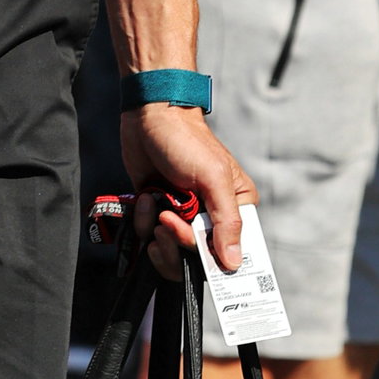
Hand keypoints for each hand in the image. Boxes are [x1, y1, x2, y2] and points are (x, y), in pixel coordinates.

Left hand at [121, 105, 255, 281]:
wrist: (149, 116)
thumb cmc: (187, 140)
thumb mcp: (214, 178)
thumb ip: (227, 221)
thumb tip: (233, 262)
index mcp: (235, 209)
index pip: (230, 253)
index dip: (212, 260)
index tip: (195, 253)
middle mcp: (209, 217)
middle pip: (197, 259)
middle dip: (177, 243)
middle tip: (167, 222)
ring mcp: (181, 216)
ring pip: (170, 252)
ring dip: (157, 235)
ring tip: (156, 210)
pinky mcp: (156, 212)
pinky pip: (148, 235)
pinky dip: (142, 220)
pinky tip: (145, 197)